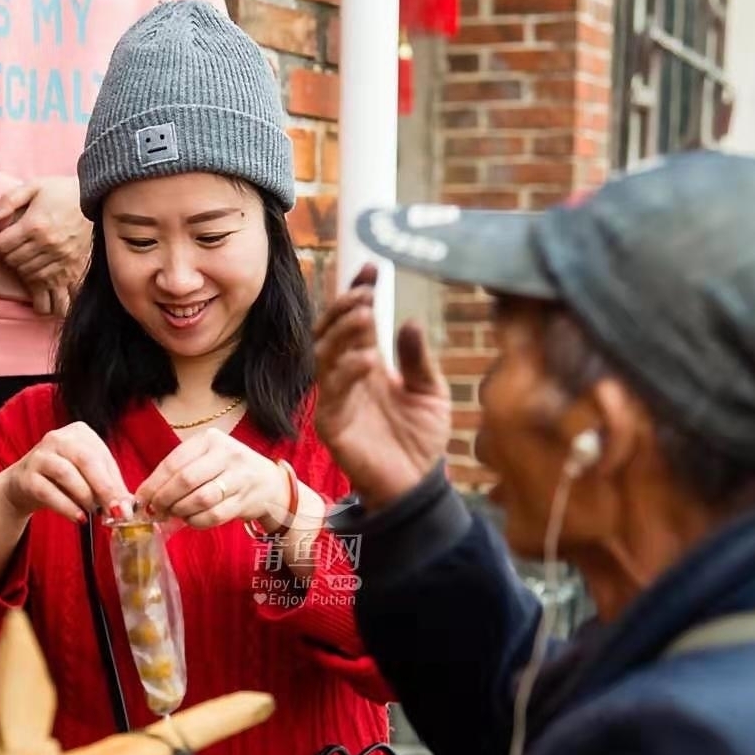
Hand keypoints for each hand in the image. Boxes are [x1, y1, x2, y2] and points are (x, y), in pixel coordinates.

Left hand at [0, 177, 92, 317]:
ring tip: (21, 259)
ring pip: (30, 277)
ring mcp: (62, 261)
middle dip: (6, 254)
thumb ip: (9, 200)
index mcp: (35, 226)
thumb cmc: (64, 191)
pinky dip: (46, 296)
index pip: (2, 244)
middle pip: (14, 262)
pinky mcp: (75, 269)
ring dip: (21, 270)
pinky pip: (57, 292)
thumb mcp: (34, 186)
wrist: (97, 198)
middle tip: (7, 245)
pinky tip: (40, 290)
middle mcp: (48, 246)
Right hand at [0, 422, 132, 523]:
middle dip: (104, 488)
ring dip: (85, 496)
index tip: (127, 506)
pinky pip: (47, 491)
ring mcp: (40, 455)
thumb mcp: (87, 478)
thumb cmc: (61, 480)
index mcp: (79, 433)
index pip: (103, 456)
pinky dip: (66, 506)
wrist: (23, 485)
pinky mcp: (26, 476)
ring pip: (66, 473)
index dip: (117, 482)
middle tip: (116, 511)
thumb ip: (108, 487)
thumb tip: (128, 505)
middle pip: (86, 460)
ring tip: (94, 513)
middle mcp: (58, 438)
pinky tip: (79, 518)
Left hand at [137, 428, 288, 529]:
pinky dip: (196, 522)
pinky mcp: (245, 500)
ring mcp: (239, 477)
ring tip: (174, 513)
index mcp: (210, 439)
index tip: (140, 499)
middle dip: (164, 499)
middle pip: (185, 480)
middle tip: (155, 510)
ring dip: (181, 511)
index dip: (153, 484)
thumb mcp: (205, 459)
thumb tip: (144, 496)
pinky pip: (213, 516)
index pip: (174, 463)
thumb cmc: (227, 470)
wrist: (269, 483)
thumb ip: (178, 472)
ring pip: (200, 499)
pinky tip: (191, 520)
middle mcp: (227, 454)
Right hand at [314, 263, 451, 509]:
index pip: (357, 321)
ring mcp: (336, 398)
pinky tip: (368, 360)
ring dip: (343, 334)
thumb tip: (408, 321)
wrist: (417, 485)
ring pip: (325, 356)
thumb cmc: (421, 438)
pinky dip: (348, 372)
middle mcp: (347, 375)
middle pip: (331, 332)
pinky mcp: (331, 424)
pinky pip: (332, 393)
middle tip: (364, 293)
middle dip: (345, 309)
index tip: (372, 268)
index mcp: (368, 362)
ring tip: (365, 317)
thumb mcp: (430, 391)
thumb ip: (418, 359)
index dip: (360, 293)